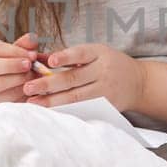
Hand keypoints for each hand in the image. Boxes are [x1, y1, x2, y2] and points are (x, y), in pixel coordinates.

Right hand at [0, 32, 41, 105]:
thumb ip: (21, 46)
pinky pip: (5, 99)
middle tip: (30, 65)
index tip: (31, 55)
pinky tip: (30, 89)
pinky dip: (20, 93)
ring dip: (19, 80)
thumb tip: (33, 39)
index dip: (15, 51)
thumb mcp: (8, 54)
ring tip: (33, 77)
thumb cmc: (0, 67)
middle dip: (13, 66)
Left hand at [22, 42, 144, 111]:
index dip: (66, 57)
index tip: (50, 61)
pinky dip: (66, 111)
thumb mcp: (94, 53)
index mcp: (99, 53)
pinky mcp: (106, 106)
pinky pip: (83, 109)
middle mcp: (103, 71)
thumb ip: (67, 55)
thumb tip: (37, 57)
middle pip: (74, 78)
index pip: (81, 53)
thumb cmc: (109, 64)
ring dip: (53, 101)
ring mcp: (105, 90)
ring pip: (76, 97)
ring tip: (34, 102)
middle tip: (28, 87)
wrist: (138, 82)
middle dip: (49, 84)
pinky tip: (51, 113)